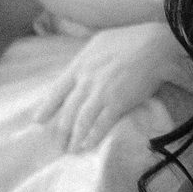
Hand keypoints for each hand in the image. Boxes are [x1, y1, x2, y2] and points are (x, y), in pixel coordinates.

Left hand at [37, 25, 187, 150]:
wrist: (154, 46)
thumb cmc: (130, 40)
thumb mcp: (99, 42)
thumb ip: (86, 58)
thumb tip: (79, 68)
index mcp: (79, 65)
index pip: (57, 90)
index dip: (47, 107)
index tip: (38, 121)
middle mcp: (85, 81)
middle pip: (68, 110)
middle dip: (61, 131)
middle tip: (57, 145)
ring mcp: (100, 93)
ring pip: (81, 120)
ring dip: (75, 138)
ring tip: (71, 150)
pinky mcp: (117, 103)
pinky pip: (101, 124)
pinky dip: (93, 137)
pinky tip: (88, 146)